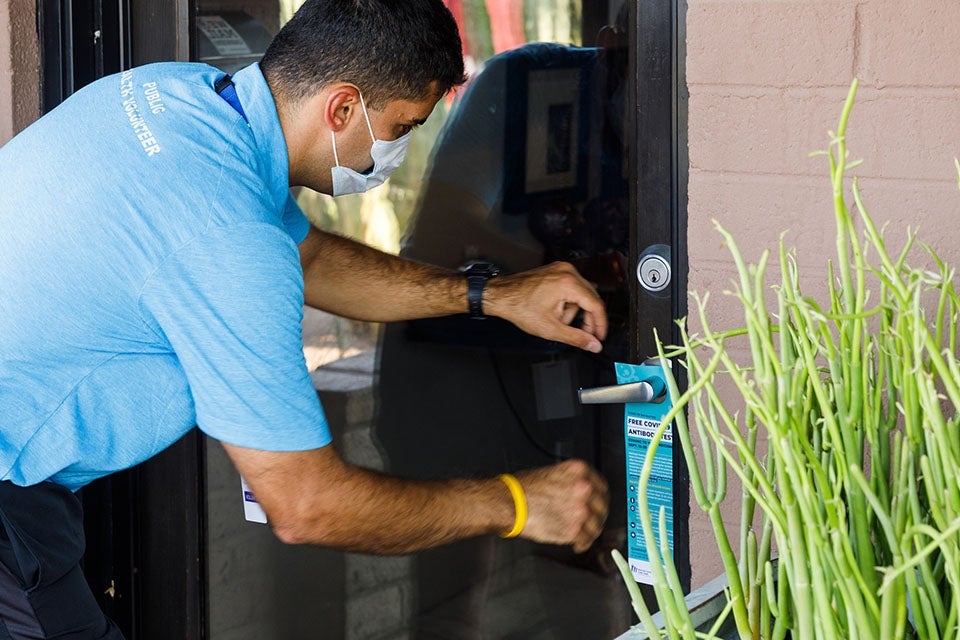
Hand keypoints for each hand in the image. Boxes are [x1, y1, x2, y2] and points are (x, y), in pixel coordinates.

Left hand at [484, 262, 607, 352]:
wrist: (501, 296)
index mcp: (568, 283)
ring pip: (581, 294)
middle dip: (587, 319)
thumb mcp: (550, 328)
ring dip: (574, 311)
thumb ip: (576, 338)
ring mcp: (561, 269)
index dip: (600, 324)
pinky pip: (572, 288)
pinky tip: (555, 311)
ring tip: (558, 320)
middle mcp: (567, 272)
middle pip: (591, 298)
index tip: (600, 335)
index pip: (596, 305)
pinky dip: (568, 302)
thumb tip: (593, 344)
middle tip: (585, 334)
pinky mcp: (556, 271)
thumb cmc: (519, 307)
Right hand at [515, 459, 608, 552]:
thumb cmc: (524, 489)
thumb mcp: (553, 473)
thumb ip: (572, 482)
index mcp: (579, 471)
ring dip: (590, 533)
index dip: (600, 499)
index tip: (598, 506)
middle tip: (590, 523)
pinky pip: (585, 540)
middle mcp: (584, 488)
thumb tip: (583, 495)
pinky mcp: (573, 529)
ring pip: (596, 526)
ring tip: (582, 536)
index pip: (602, 487)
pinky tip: (577, 544)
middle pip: (602, 507)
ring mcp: (580, 509)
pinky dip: (582, 544)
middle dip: (597, 517)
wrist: (508, 502)